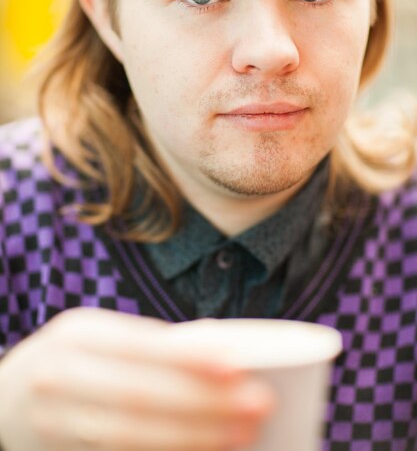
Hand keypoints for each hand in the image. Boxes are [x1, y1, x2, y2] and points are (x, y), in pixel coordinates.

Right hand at [0, 308, 274, 450]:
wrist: (4, 398)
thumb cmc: (75, 358)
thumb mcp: (102, 337)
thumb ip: (151, 346)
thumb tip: (222, 358)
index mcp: (78, 332)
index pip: (141, 344)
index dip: (189, 358)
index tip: (239, 366)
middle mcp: (59, 375)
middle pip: (140, 396)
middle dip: (203, 403)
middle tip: (257, 404)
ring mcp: (53, 423)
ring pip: (130, 437)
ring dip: (192, 439)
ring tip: (239, 435)